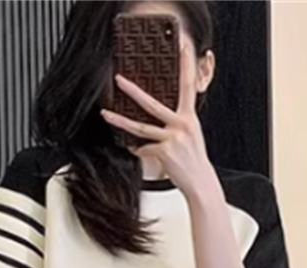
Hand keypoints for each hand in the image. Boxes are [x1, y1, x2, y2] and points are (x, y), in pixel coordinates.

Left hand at [101, 46, 216, 201]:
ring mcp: (172, 139)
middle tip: (119, 79)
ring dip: (120, 121)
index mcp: (190, 117)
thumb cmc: (194, 160)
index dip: (186, 65)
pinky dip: (138, 150)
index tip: (182, 47)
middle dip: (133, 91)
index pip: (188, 86)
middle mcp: (182, 125)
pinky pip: (143, 149)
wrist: (201, 182)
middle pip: (153, 104)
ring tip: (106, 114)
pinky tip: (135, 150)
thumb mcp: (191, 135)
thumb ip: (178, 122)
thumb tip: (161, 118)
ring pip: (141, 127)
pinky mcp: (164, 153)